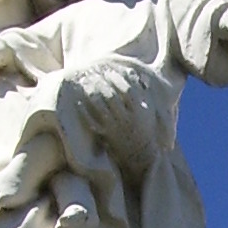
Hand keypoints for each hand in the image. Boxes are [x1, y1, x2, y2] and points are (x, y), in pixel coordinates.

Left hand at [71, 60, 161, 175]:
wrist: (141, 156)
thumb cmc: (145, 130)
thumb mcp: (149, 112)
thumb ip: (143, 93)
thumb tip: (135, 73)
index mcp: (139, 111)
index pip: (127, 90)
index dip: (117, 79)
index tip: (108, 70)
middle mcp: (127, 119)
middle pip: (111, 96)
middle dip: (101, 82)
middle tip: (92, 72)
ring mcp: (115, 128)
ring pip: (100, 107)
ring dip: (92, 93)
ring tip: (85, 83)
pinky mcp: (106, 136)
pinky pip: (92, 122)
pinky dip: (84, 112)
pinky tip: (78, 102)